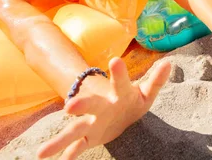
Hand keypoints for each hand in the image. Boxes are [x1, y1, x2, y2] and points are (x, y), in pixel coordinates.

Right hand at [37, 58, 170, 159]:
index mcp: (119, 92)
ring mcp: (92, 122)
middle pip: (90, 105)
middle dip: (81, 104)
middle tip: (70, 106)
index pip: (120, 81)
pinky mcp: (90, 136)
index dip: (119, 72)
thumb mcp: (146, 92)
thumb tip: (169, 63)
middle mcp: (101, 106)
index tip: (115, 60)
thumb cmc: (132, 99)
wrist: (119, 110)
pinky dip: (67, 154)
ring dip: (60, 139)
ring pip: (74, 130)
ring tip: (42, 152)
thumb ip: (156, 80)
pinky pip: (76, 146)